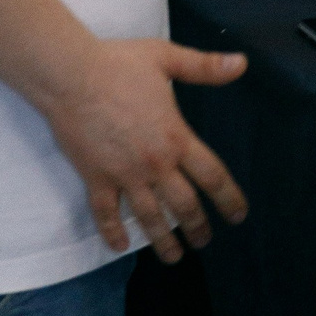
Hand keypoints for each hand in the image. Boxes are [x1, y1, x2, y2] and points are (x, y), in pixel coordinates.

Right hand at [44, 37, 249, 261]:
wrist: (72, 76)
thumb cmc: (120, 65)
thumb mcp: (168, 58)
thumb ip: (206, 67)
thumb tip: (242, 63)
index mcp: (175, 137)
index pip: (211, 174)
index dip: (229, 198)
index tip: (238, 215)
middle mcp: (154, 163)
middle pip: (184, 204)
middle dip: (198, 227)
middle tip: (205, 242)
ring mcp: (124, 175)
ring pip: (149, 217)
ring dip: (163, 241)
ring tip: (174, 257)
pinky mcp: (96, 179)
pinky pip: (105, 214)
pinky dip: (112, 233)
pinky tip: (120, 247)